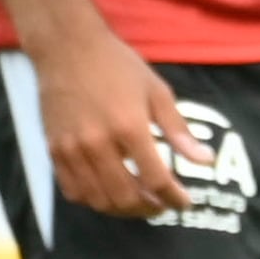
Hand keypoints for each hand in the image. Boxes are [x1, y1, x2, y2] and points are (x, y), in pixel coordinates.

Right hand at [34, 22, 197, 219]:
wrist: (67, 48)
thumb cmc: (118, 66)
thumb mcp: (157, 92)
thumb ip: (179, 131)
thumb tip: (205, 161)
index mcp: (129, 128)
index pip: (156, 180)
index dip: (174, 198)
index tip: (185, 203)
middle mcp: (98, 144)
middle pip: (125, 197)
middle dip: (149, 208)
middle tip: (162, 205)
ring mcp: (71, 149)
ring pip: (98, 199)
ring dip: (123, 210)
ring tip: (140, 203)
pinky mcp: (53, 150)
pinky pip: (72, 190)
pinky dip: (93, 200)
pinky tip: (109, 194)